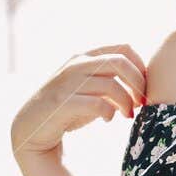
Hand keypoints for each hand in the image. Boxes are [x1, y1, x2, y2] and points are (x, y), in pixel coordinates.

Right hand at [10, 43, 146, 161]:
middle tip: (142, 102)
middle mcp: (77, 64)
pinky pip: (98, 104)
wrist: (31, 126)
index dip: (140, 67)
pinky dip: (109, 112)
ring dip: (126, 102)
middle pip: (121, 62)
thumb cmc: (68, 107)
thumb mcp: (90, 88)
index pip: (124, 49)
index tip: (144, 87)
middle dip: (138, 83)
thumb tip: (143, 84)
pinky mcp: (63, 103)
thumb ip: (111, 81)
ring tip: (128, 115)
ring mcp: (68, 82)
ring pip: (111, 85)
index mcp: (85, 56)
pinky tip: (108, 119)